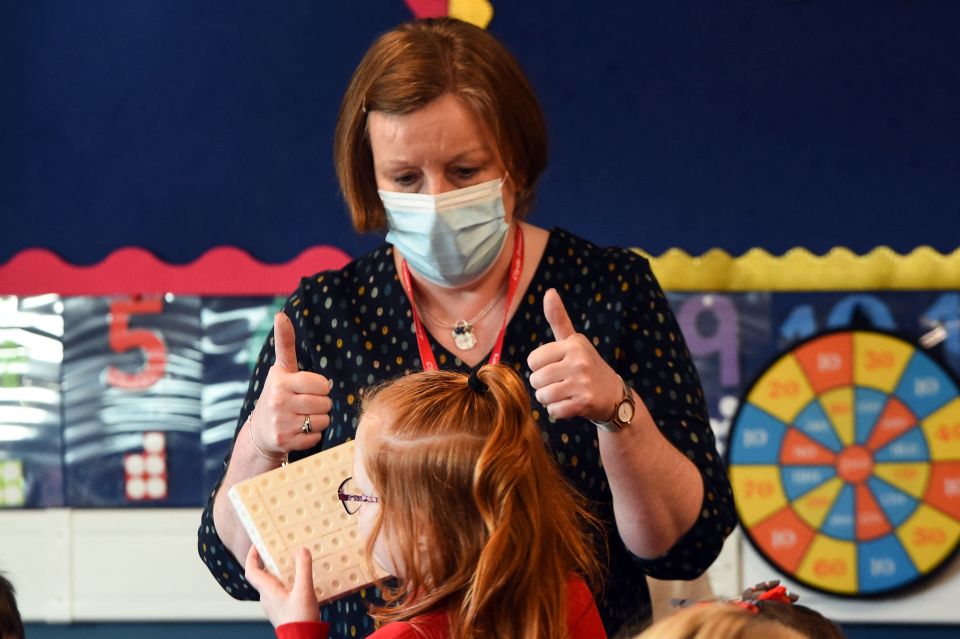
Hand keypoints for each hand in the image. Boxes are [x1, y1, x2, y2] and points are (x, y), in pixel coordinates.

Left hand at [245, 545, 319, 626]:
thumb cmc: (300, 619)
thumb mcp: (304, 590)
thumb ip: (303, 568)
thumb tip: (301, 550)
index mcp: (268, 590)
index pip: (251, 571)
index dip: (251, 557)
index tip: (256, 545)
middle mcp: (267, 598)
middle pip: (262, 576)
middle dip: (268, 562)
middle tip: (278, 550)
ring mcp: (273, 605)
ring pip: (271, 585)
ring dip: (278, 573)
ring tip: (292, 564)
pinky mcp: (281, 611)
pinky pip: (279, 592)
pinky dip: (286, 583)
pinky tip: (299, 583)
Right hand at [251, 313, 331, 455]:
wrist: (260, 433)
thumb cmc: (278, 395)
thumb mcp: (280, 370)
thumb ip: (285, 343)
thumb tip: (281, 314)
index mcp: (281, 381)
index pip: (321, 383)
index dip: (320, 386)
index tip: (309, 387)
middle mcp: (278, 401)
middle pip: (325, 402)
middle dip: (320, 404)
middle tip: (305, 405)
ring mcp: (281, 422)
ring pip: (323, 420)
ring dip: (318, 420)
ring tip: (302, 417)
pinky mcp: (285, 441)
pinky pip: (316, 436)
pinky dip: (312, 435)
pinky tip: (298, 431)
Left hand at [526, 288, 622, 421]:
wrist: (615, 396)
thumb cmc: (586, 366)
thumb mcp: (574, 341)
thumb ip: (558, 319)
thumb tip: (549, 291)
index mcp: (573, 343)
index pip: (533, 360)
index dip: (540, 367)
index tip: (557, 367)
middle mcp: (579, 360)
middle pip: (536, 379)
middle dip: (544, 386)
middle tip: (562, 383)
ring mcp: (583, 382)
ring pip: (543, 396)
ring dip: (550, 400)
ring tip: (566, 394)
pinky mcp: (585, 402)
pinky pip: (554, 411)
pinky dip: (558, 412)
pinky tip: (571, 405)